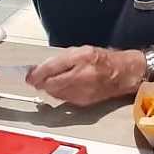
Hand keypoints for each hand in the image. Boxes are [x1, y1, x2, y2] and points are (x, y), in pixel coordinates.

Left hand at [26, 47, 143, 105]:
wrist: (124, 74)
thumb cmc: (103, 60)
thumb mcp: (81, 51)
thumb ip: (61, 59)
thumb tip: (41, 69)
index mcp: (81, 59)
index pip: (52, 68)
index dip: (36, 73)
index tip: (28, 75)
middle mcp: (82, 76)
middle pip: (51, 85)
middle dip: (40, 83)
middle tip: (35, 79)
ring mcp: (83, 91)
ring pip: (56, 94)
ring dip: (49, 89)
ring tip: (49, 82)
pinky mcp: (84, 102)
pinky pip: (64, 99)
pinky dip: (59, 94)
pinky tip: (62, 88)